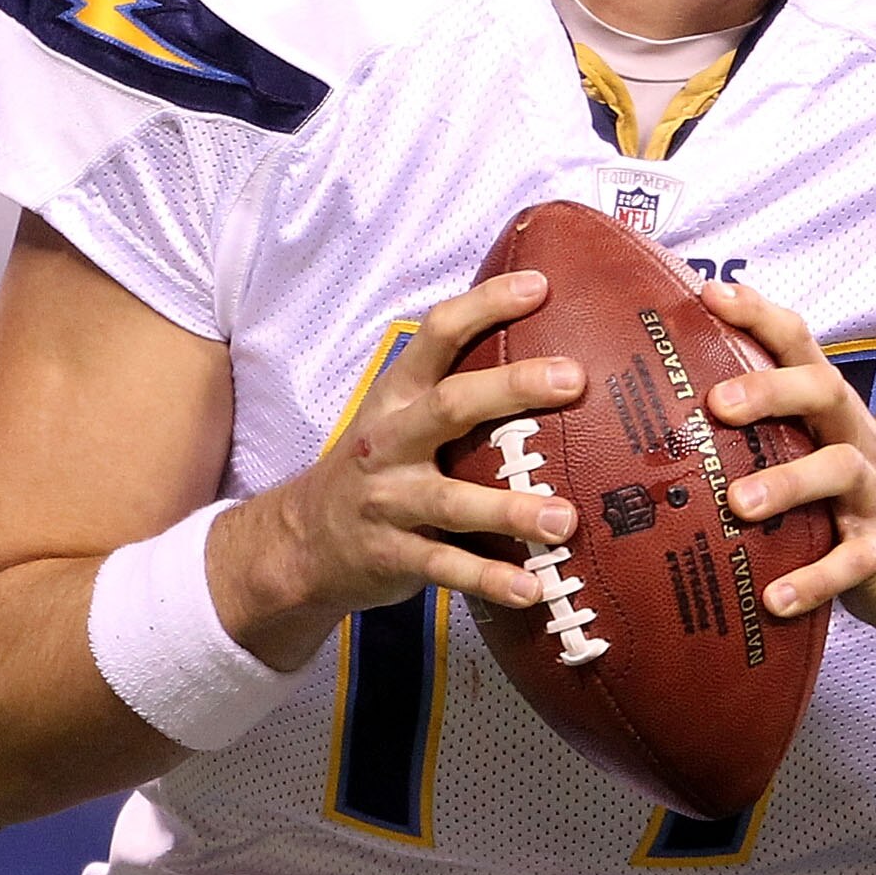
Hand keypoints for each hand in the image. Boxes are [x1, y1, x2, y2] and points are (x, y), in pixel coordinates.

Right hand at [209, 270, 584, 668]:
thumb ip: (458, 388)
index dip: (485, 305)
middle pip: (451, 405)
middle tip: (574, 379)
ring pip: (451, 501)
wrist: (301, 541)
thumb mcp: (400, 416)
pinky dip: (489, 580)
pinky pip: (446, 569)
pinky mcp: (392, 556)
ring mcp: (389, 501)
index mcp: (398, 396)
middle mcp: (391, 442)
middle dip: (513, 388)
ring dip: (510, 510)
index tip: (539, 285)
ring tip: (564, 518)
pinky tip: (533, 589)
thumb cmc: (379, 468)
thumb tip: (548, 350)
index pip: (437, 335)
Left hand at [699, 280, 875, 636]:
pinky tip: (773, 598)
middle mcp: (857, 443)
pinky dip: (813, 581)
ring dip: (789, 484)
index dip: (760, 316)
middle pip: (824, 392)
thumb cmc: (857, 504)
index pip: (801, 347)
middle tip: (718, 404)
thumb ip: (766, 433)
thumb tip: (664, 416)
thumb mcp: (818, 456)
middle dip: (772, 389)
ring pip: (839, 472)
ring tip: (740, 505)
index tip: (712, 293)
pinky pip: (851, 565)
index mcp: (833, 414)